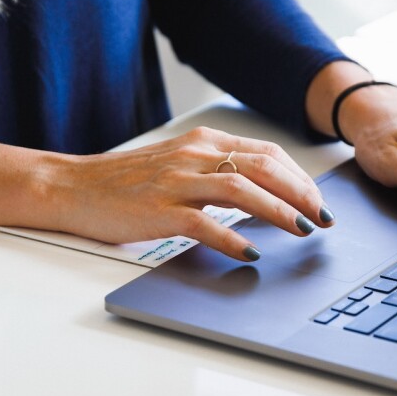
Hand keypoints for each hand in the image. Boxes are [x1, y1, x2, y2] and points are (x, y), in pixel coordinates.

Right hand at [0, 128, 334, 261]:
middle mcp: (194, 155)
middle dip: (301, 193)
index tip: (319, 200)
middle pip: (263, 167)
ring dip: (279, 211)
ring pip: (242, 189)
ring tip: (302, 230)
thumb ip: (216, 172)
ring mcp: (176, 182)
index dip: (300, 177)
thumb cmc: (125, 183)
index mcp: (202, 142)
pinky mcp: (159, 210)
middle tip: (323, 218)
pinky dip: (233, 238)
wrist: (73, 187)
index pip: (266, 152)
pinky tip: (251, 253)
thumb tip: (263, 195)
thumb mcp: (178, 165)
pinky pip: (205, 224)